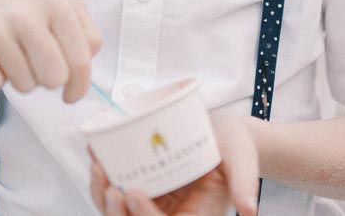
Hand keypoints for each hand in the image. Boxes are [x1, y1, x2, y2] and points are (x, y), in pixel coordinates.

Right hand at [0, 0, 101, 103]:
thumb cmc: (20, 10)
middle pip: (54, 78)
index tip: (70, 94)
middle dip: (45, 81)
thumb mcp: (58, 8)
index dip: (78, 86)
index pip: (81, 60)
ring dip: (18, 79)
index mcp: (55, 4)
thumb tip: (86, 65)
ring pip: (24, 86)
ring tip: (8, 57)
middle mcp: (25, 12)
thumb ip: (84, 35)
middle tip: (33, 66)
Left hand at [89, 112, 260, 215]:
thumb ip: (245, 183)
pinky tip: (96, 156)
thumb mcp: (243, 161)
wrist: (224, 135)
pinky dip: (102, 178)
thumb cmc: (236, 148)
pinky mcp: (143, 189)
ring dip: (102, 196)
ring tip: (97, 167)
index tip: (133, 191)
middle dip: (115, 211)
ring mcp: (154, 205)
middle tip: (107, 184)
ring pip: (120, 213)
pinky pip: (116, 192)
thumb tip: (248, 210)